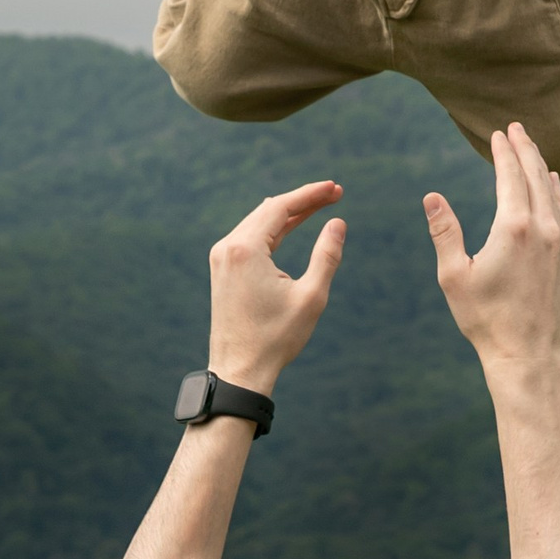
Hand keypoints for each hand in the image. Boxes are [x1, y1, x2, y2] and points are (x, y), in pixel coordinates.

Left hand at [207, 181, 345, 392]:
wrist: (240, 370)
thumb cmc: (276, 338)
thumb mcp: (311, 297)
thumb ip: (326, 256)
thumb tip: (337, 223)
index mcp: (246, 250)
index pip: (281, 207)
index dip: (310, 195)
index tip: (335, 188)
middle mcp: (227, 248)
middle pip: (269, 210)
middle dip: (302, 200)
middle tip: (334, 194)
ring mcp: (221, 258)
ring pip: (258, 222)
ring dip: (288, 213)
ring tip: (319, 205)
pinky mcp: (222, 269)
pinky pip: (249, 237)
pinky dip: (273, 229)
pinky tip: (292, 224)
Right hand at [424, 125, 559, 379]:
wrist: (528, 354)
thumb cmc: (485, 320)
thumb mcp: (454, 277)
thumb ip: (445, 233)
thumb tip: (432, 197)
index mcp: (513, 228)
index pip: (509, 177)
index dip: (503, 152)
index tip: (498, 133)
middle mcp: (542, 229)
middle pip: (534, 177)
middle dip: (524, 149)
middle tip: (516, 127)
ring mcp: (559, 243)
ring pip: (551, 193)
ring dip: (540, 167)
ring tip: (532, 148)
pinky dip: (556, 193)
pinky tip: (553, 185)